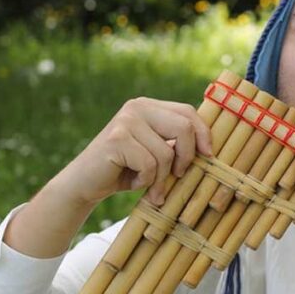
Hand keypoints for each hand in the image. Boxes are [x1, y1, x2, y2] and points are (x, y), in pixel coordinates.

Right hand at [54, 97, 212, 206]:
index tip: (208, 156)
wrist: (84, 184)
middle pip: (184, 127)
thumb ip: (174, 143)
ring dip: (161, 177)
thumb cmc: (125, 171)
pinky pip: (150, 164)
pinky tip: (134, 182)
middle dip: (187, 157)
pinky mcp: (117, 139)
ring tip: (150, 186)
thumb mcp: (154, 152)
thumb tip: (210, 148)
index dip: (203, 134)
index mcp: (148, 106)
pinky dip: (146, 181)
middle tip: (178, 176)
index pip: (187, 112)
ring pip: (167, 152)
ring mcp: (126, 121)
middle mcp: (137, 107)